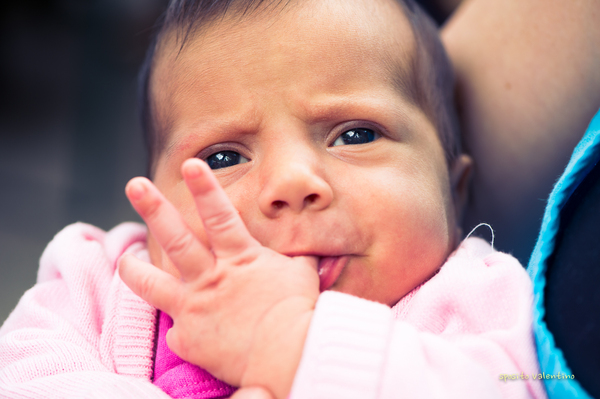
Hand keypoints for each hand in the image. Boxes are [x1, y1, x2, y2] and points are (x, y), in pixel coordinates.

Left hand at [119, 158, 318, 398]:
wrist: (288, 354)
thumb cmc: (298, 312)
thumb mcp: (301, 275)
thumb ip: (297, 259)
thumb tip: (310, 251)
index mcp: (239, 259)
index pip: (219, 215)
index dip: (204, 188)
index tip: (190, 164)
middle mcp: (211, 278)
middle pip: (176, 238)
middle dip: (154, 208)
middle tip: (134, 185)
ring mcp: (195, 307)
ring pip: (153, 283)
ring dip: (135, 269)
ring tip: (124, 259)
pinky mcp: (188, 339)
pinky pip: (177, 332)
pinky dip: (182, 330)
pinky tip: (186, 331)